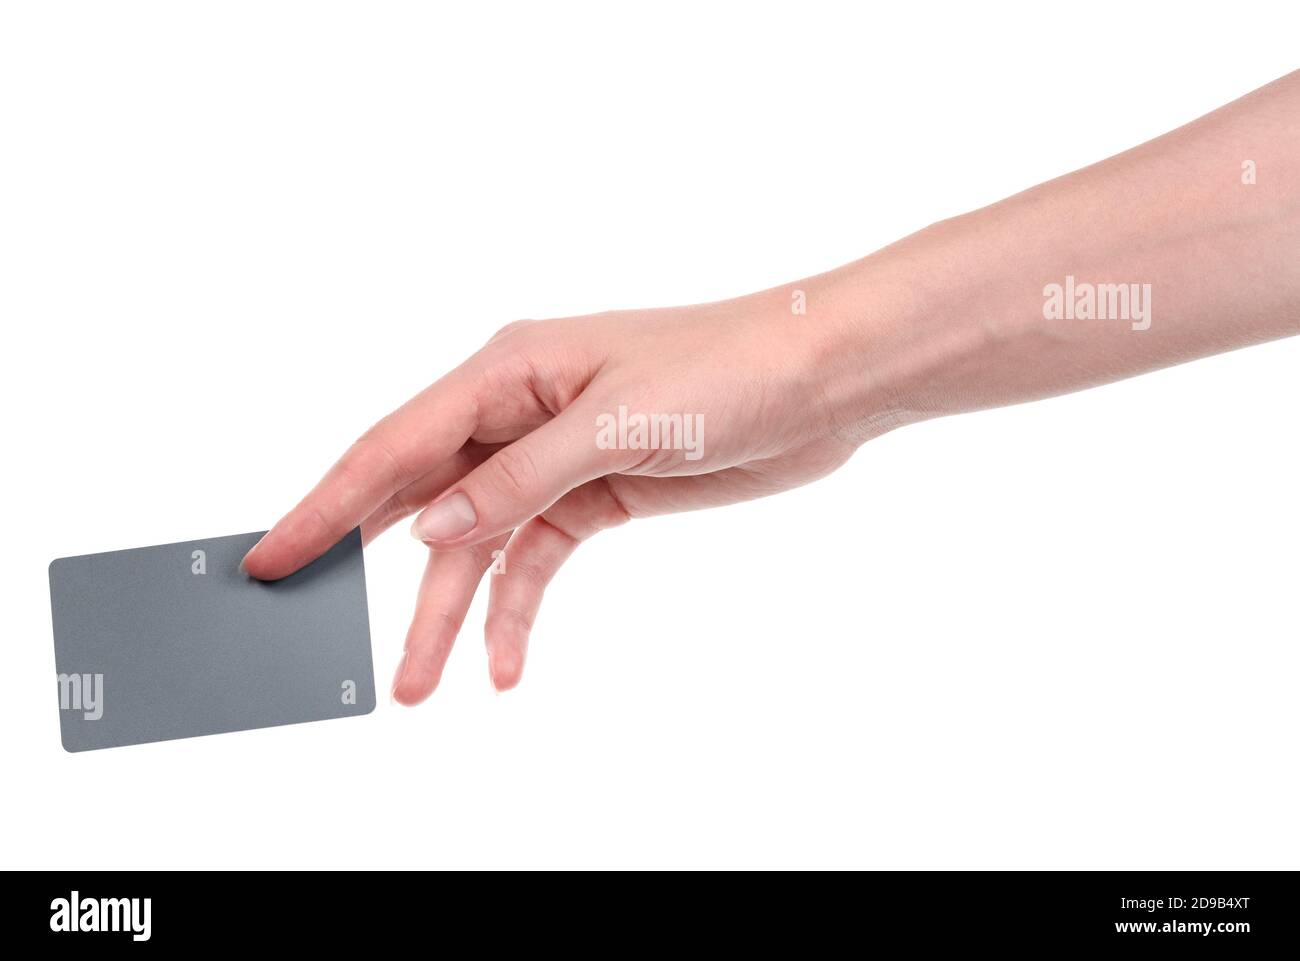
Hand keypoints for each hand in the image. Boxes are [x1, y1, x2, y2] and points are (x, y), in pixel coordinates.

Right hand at [241, 292, 874, 701]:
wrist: (819, 381)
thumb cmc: (727, 368)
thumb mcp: (616, 424)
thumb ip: (517, 479)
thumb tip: (430, 528)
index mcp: (507, 371)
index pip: (395, 444)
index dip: (328, 503)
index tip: (273, 556)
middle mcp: (517, 412)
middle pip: (421, 497)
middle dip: (367, 566)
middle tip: (311, 625)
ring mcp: (553, 456)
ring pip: (476, 544)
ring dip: (448, 613)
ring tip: (417, 686)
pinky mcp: (594, 493)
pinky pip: (533, 559)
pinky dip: (516, 610)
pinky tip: (505, 662)